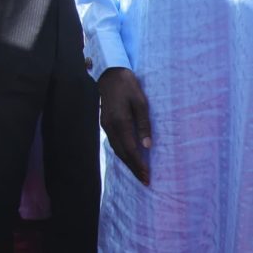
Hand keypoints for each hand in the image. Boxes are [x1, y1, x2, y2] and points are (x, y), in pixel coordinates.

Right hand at [98, 67, 151, 185]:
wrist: (109, 73)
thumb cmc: (128, 85)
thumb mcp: (141, 102)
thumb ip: (144, 124)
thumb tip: (147, 146)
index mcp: (120, 121)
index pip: (130, 149)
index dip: (139, 164)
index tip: (147, 176)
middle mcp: (110, 126)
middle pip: (122, 153)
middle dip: (133, 168)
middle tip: (144, 180)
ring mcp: (105, 124)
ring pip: (116, 149)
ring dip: (127, 162)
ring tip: (138, 172)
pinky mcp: (105, 122)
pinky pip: (113, 142)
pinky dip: (121, 152)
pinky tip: (128, 156)